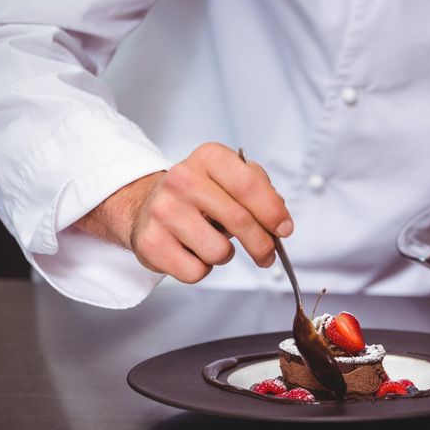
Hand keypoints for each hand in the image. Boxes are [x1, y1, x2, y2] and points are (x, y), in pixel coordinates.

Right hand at [75, 142, 292, 282]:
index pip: (248, 184)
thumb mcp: (227, 178)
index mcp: (208, 158)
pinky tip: (192, 251)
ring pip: (219, 252)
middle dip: (262, 244)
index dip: (272, 211)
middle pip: (239, 220)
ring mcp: (163, 211)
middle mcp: (182, 179)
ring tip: (212, 242)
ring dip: (225, 254)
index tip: (284, 229)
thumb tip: (279, 218)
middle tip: (267, 254)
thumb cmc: (197, 195)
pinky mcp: (152, 243)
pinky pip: (196, 272)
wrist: (145, 206)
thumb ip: (258, 191)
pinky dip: (201, 268)